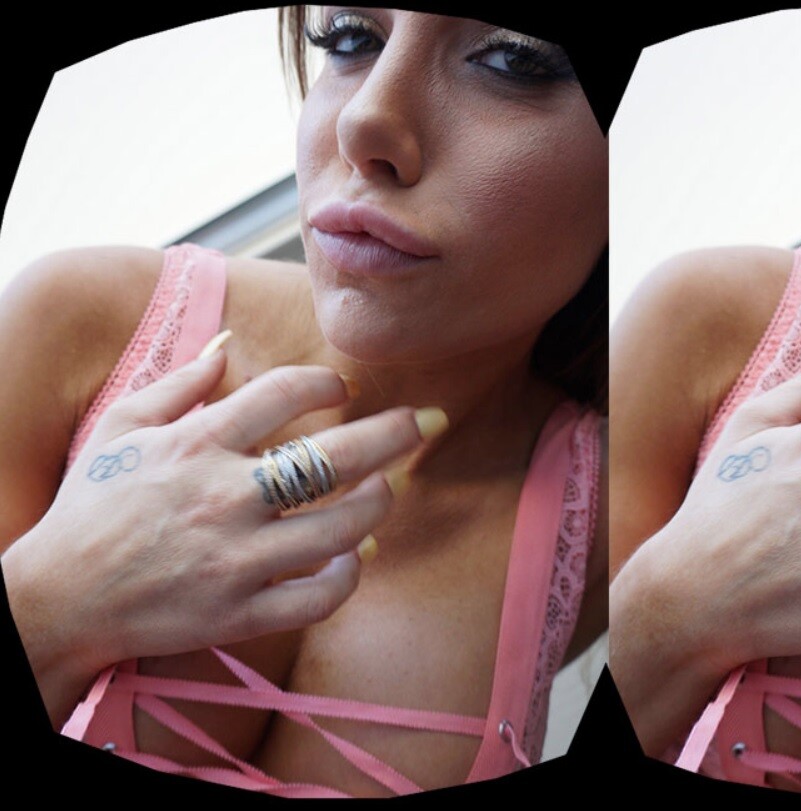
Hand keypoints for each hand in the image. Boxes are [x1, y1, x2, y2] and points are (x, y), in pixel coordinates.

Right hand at [2, 346, 434, 723]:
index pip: (283, 393)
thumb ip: (179, 383)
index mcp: (195, 445)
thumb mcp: (121, 429)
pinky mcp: (242, 612)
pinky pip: (320, 594)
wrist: (56, 600)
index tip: (345, 388)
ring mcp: (237, 559)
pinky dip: (350, 573)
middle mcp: (223, 498)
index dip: (327, 383)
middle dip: (395, 433)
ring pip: (341, 527)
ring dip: (380, 501)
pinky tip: (357, 552)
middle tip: (430, 419)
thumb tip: (228, 341)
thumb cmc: (91, 507)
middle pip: (333, 458)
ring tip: (390, 487)